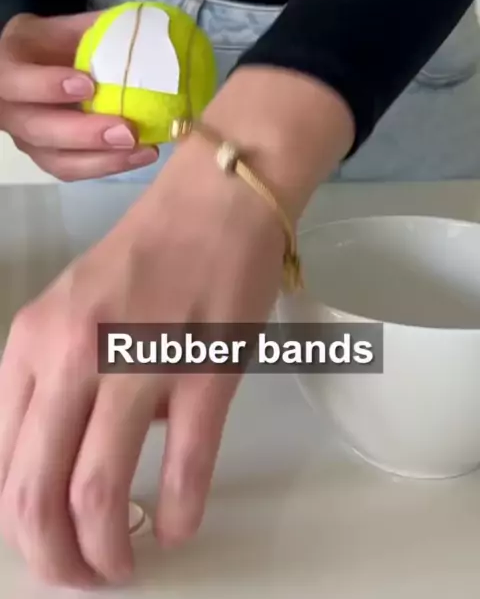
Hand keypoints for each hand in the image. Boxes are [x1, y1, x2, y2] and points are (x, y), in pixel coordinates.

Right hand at [0, 13, 158, 179]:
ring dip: (102, 159)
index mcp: (8, 65)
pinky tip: (140, 155)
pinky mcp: (47, 157)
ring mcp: (27, 137)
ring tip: (142, 149)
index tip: (88, 84)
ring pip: (56, 159)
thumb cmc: (59, 43)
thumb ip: (98, 29)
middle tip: (127, 131)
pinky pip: (73, 170)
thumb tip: (149, 34)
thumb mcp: (69, 27)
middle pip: (37, 129)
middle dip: (83, 133)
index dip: (46, 86)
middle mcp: (9, 107)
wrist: (46, 66)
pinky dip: (108, 165)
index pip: (14, 80)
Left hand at [0, 67, 352, 587]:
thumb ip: (56, 383)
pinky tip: (178, 527)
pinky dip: (177, 514)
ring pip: (97, 494)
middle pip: (35, 493)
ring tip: (124, 566)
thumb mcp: (72, 312)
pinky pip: (183, 469)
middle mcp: (70, 356)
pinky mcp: (202, 370)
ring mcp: (136, 363)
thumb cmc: (147, 257)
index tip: (50, 544)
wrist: (215, 202)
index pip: (1, 463)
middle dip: (56, 559)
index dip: (21, 526)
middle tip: (85, 577)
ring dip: (107, 553)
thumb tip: (69, 464)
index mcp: (31, 342)